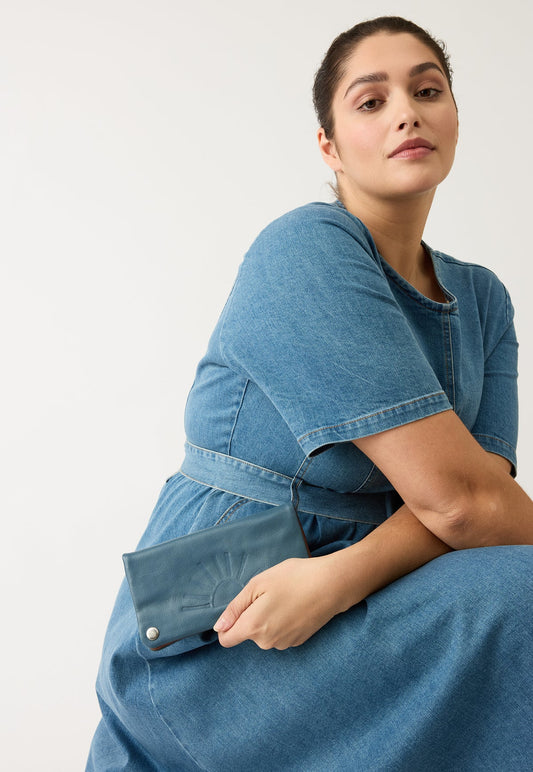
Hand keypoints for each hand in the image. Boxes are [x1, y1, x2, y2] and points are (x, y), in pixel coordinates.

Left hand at [213, 556, 341, 649]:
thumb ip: (235, 608)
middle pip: (246, 634)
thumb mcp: (258, 584)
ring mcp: (283, 644)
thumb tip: (219, 627)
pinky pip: (279, 634)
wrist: (331, 585)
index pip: (226, 639)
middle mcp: (266, 642)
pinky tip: (295, 606)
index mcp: (253, 627)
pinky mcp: (297, 642)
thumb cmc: (293, 578)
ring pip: (264, 634)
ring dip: (268, 620)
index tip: (241, 607)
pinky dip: (282, 623)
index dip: (228, 624)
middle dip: (251, 617)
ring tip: (284, 598)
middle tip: (268, 595)